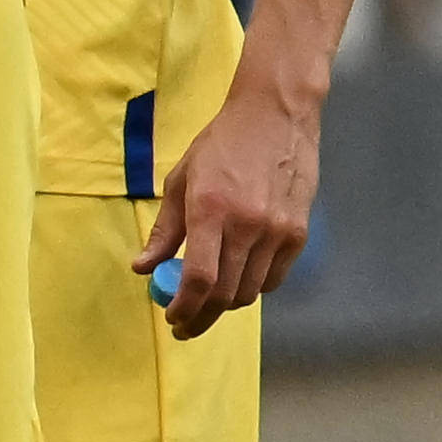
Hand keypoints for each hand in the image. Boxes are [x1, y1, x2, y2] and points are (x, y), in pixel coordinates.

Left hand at [145, 73, 321, 336]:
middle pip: (226, 294)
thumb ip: (164, 231)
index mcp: (210, 210)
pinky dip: (254, 287)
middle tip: (184, 324)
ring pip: (251, 291)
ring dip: (226, 304)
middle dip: (201, 317)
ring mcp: (277, 230)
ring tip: (207, 302)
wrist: (275, 117)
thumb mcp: (180, 181)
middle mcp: (247, 225)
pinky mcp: (298, 232)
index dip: (184, 308)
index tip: (171, 319)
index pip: (199, 279)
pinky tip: (237, 281)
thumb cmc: (220, 146)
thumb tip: (143, 268)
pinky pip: (275, 278)